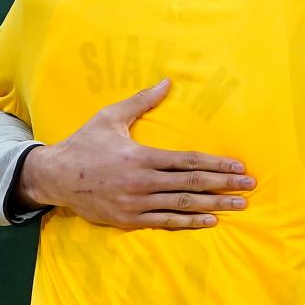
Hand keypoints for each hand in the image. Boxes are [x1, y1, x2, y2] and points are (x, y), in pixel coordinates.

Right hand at [14, 79, 256, 229]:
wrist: (54, 177)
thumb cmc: (85, 143)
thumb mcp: (111, 117)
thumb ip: (141, 101)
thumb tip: (167, 82)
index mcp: (141, 156)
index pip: (188, 161)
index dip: (216, 165)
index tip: (239, 167)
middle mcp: (142, 182)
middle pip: (192, 185)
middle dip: (224, 185)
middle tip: (249, 186)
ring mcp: (136, 204)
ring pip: (182, 206)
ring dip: (214, 206)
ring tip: (239, 206)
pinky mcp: (129, 220)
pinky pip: (165, 223)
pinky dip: (189, 223)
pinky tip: (210, 222)